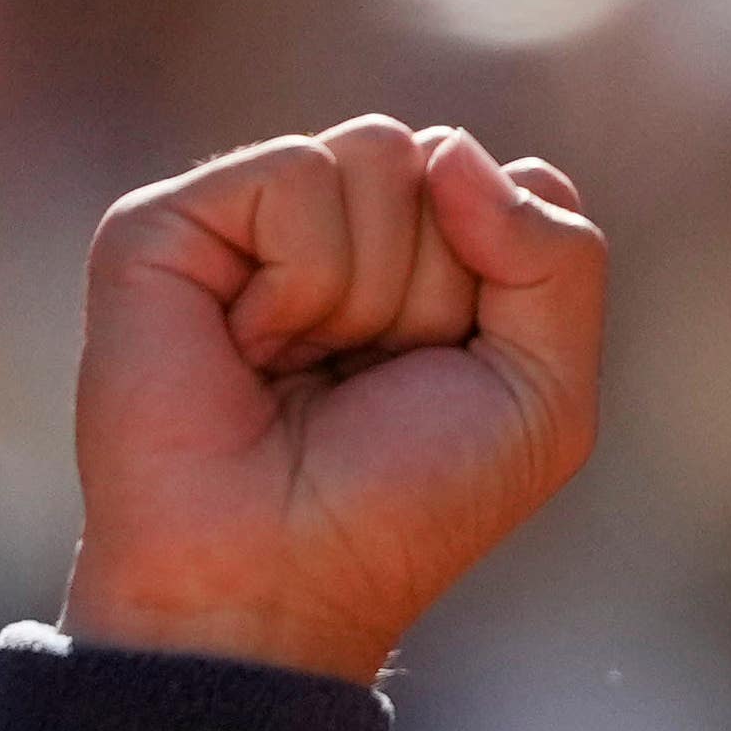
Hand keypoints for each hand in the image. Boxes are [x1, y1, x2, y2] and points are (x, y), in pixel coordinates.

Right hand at [60, 122, 608, 686]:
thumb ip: (560, 259)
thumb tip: (452, 148)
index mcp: (425, 261)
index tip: (448, 376)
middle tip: (366, 381)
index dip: (505, 283)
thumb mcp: (546, 399)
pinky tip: (251, 347)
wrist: (278, 582)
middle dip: (434, 289)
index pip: (512, 184)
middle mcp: (339, 228)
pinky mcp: (170, 221)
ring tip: (303, 367)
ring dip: (369, 289)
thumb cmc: (402, 507)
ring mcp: (250, 219)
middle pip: (443, 160)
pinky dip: (300, 280)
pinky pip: (296, 175)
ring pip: (378, 152)